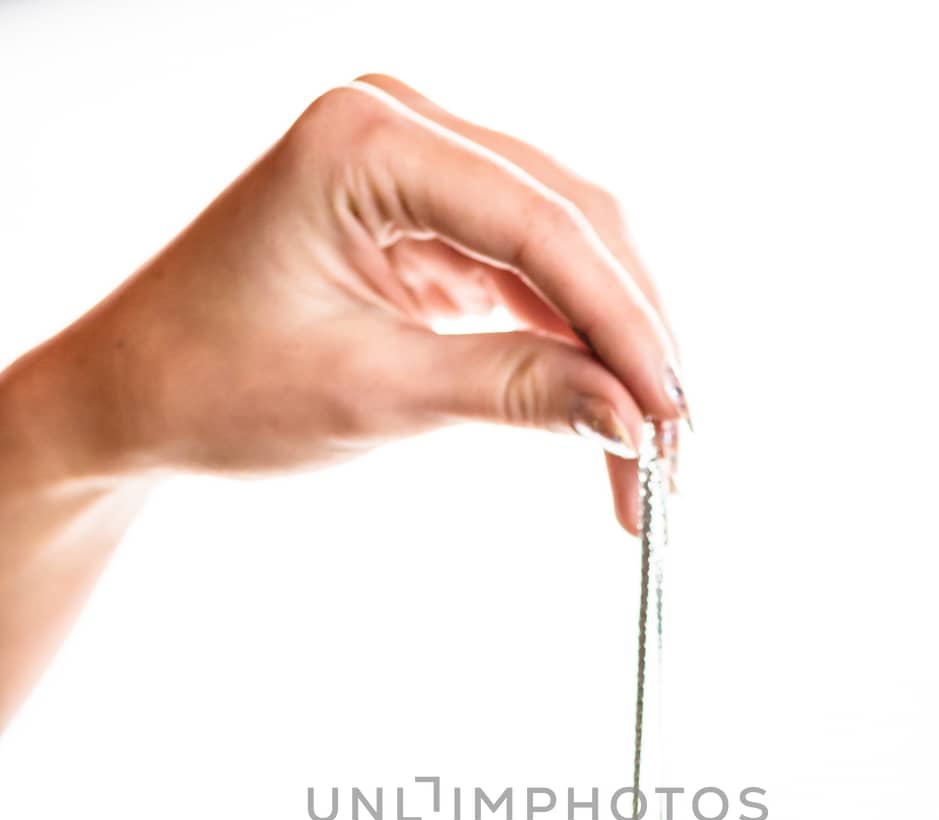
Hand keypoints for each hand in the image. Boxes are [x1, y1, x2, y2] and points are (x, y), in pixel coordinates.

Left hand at [0, 74, 685, 723]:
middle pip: (571, 224)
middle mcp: (401, 127)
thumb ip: (512, 394)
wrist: (136, 398)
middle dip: (632, 339)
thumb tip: (633, 417)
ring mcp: (417, 167)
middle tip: (678, 447)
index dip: (624, 325)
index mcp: (366, 141)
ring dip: (611, 348)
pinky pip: (528, 276)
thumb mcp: (371, 397)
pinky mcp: (426, 217)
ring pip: (563, 252)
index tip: (672, 416)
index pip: (541, 225)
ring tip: (652, 450)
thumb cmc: (216, 386)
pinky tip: (604, 410)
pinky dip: (569, 346)